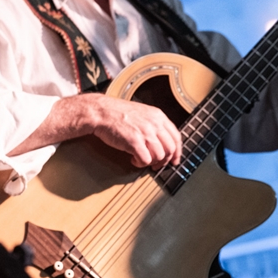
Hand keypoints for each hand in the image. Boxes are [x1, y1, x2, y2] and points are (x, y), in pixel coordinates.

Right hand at [10, 93, 182, 168]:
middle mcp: (154, 124)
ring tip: (141, 160)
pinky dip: (141, 163)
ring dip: (151, 162)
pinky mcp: (134, 141)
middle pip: (170, 148)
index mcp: (158, 116)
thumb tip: (161, 141)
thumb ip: (153, 125)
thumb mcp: (141, 114)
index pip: (176, 137)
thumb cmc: (117, 114)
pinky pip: (145, 159)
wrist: (99, 112)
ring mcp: (144, 132)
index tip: (174, 160)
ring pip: (159, 156)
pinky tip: (133, 159)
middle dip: (165, 160)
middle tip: (156, 165)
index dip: (177, 152)